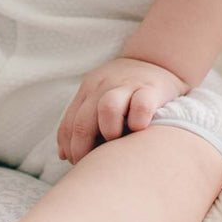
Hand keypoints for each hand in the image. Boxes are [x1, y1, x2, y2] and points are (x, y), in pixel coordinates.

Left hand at [57, 58, 185, 165]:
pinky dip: (138, 122)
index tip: (77, 163)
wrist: (158, 58)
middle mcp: (104, 85)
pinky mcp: (151, 88)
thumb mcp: (100, 98)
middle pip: (83, 121)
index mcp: (88, 90)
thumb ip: (82, 122)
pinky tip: (139, 130)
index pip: (69, 124)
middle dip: (83, 149)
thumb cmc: (127, 90)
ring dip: (109, 132)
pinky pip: (141, 106)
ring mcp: (127, 85)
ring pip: (107, 108)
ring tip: (117, 143)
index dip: (70, 148)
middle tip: (93, 163)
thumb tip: (63, 155)